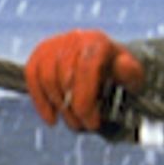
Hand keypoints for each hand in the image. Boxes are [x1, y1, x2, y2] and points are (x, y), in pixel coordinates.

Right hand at [23, 29, 139, 131]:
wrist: (103, 60)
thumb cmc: (118, 72)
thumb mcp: (132, 74)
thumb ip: (130, 72)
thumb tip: (122, 67)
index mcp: (97, 42)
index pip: (85, 70)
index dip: (85, 100)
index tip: (92, 122)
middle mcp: (74, 38)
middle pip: (64, 76)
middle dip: (72, 108)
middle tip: (83, 125)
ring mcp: (54, 44)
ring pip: (47, 77)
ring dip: (58, 106)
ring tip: (72, 121)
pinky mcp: (39, 53)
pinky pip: (32, 75)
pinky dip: (39, 100)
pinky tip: (51, 118)